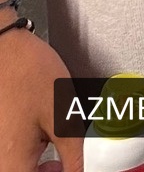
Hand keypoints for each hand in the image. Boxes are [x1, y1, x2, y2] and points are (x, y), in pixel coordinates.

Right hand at [0, 23, 83, 170]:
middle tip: (67, 166)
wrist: (5, 47)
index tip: (74, 170)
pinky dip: (31, 157)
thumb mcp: (63, 117)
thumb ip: (73, 155)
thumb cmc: (27, 73)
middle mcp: (1, 161)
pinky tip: (43, 141)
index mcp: (13, 165)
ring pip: (21, 169)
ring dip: (40, 168)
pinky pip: (13, 157)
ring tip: (59, 154)